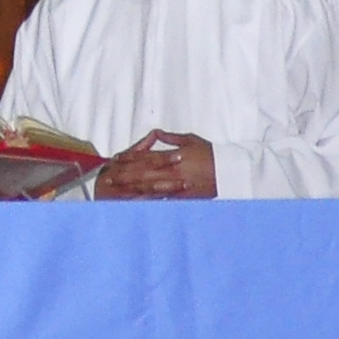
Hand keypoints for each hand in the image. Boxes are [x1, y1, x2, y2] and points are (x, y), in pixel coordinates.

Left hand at [93, 130, 216, 199]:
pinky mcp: (183, 197)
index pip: (146, 156)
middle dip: (125, 176)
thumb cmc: (211, 154)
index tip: (116, 160)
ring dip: (132, 190)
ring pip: (150, 187)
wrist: (230, 170)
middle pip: (143, 173)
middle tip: (108, 179)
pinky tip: (138, 205)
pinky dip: (150, 202)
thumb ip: (172, 138)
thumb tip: (157, 133)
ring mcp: (177, 185)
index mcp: (173, 155)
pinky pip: (164, 200)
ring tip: (118, 192)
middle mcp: (172, 170)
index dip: (129, 158)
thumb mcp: (192, 140)